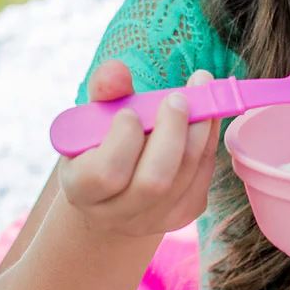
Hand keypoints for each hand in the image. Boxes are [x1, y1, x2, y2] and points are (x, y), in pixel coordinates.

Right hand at [58, 60, 219, 239]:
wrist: (115, 193)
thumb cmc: (100, 146)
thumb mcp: (91, 120)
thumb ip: (103, 91)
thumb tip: (117, 70)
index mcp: (82, 189)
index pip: (105, 173)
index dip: (123, 141)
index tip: (129, 113)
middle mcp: (117, 213)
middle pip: (154, 179)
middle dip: (172, 132)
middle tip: (177, 97)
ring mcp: (154, 219)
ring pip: (187, 174)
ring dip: (199, 128)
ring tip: (201, 91)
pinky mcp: (184, 213)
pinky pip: (204, 174)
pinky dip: (208, 139)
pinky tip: (205, 115)